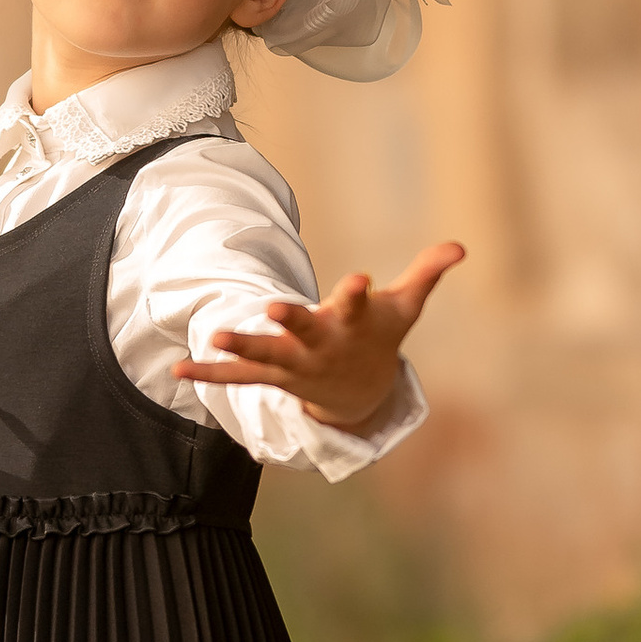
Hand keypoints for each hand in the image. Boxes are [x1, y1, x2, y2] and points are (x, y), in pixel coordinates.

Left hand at [168, 240, 464, 430]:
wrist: (362, 395)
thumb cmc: (380, 338)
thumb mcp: (405, 306)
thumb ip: (427, 273)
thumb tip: (461, 246)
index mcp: (352, 325)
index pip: (357, 305)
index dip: (358, 293)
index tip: (359, 278)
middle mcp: (321, 347)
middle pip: (304, 333)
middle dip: (289, 321)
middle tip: (272, 306)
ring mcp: (295, 365)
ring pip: (266, 357)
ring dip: (240, 347)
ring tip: (215, 337)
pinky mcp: (274, 377)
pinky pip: (238, 377)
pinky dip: (209, 374)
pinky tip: (178, 370)